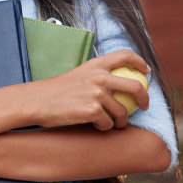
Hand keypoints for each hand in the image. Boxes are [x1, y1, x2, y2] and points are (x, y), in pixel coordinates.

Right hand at [31, 49, 150, 130]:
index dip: (140, 62)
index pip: (125, 55)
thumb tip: (116, 84)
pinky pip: (108, 123)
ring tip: (114, 124)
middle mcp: (99, 77)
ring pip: (122, 111)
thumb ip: (97, 76)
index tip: (146, 72)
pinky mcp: (92, 111)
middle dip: (145, 98)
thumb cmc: (56, 91)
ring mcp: (97, 94)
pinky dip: (105, 127)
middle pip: (135, 86)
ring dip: (121, 121)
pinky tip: (97, 127)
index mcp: (96, 65)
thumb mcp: (78, 75)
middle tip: (144, 106)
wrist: (37, 102)